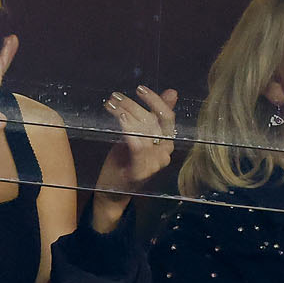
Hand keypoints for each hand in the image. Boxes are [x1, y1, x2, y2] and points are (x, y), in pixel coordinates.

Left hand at [90, 85, 176, 231]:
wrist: (112, 193)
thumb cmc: (124, 162)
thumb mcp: (139, 136)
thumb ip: (153, 117)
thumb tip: (172, 92)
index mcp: (166, 144)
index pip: (168, 117)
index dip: (156, 101)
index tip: (140, 89)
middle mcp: (164, 154)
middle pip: (153, 121)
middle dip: (133, 105)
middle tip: (115, 97)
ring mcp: (153, 165)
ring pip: (144, 131)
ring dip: (126, 113)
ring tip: (111, 105)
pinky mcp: (140, 172)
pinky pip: (138, 147)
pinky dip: (130, 130)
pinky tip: (120, 119)